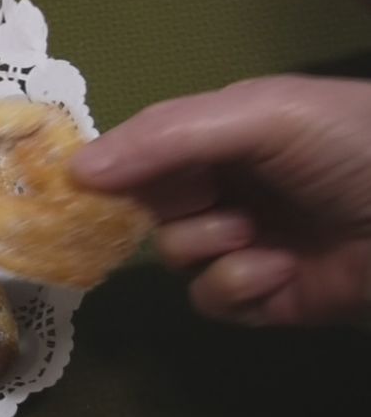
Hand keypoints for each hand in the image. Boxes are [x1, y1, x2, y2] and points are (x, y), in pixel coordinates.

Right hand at [72, 75, 370, 326]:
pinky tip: (275, 273)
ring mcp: (246, 241)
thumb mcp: (262, 116)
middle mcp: (228, 184)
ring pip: (174, 254)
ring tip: (256, 236)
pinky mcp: (266, 296)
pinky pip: (211, 300)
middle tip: (199, 200)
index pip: (141, 149)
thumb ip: (167, 137)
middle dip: (166, 206)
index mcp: (223, 132)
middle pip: (147, 205)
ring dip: (207, 245)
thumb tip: (74, 169)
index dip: (113, 167)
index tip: (81, 184)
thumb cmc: (354, 146)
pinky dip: (234, 287)